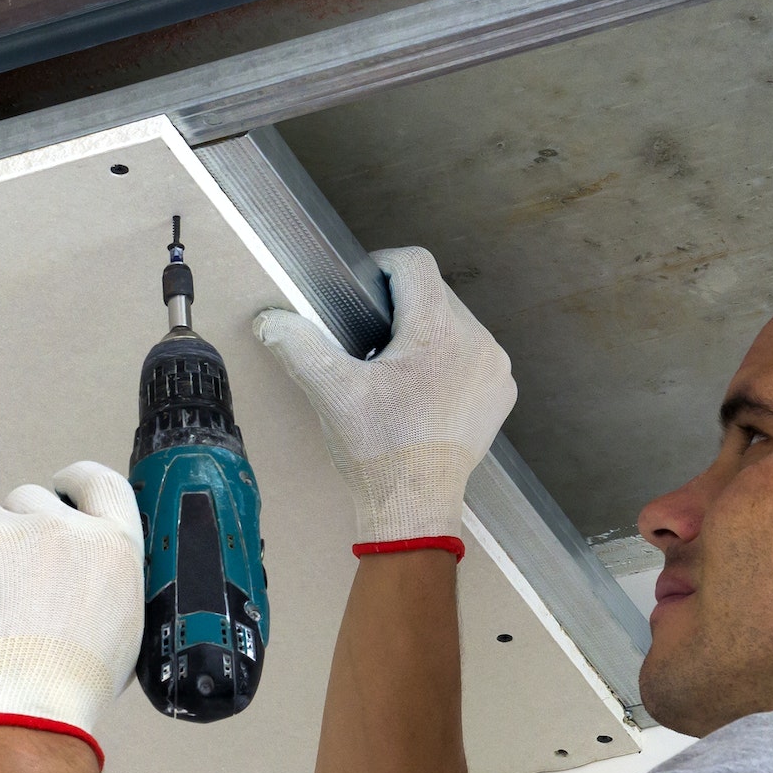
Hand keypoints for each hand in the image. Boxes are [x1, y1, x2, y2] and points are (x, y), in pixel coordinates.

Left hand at [0, 460, 144, 772]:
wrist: (20, 716)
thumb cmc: (67, 691)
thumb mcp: (122, 631)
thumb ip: (105, 583)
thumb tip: (86, 575)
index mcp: (110, 545)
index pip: (97, 482)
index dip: (73, 483)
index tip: (58, 489)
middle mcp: (59, 527)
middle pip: (25, 500)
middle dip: (11, 532)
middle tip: (0, 581)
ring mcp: (1, 533)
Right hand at [254, 246, 514, 545]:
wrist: (414, 508)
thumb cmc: (379, 453)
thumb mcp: (332, 394)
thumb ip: (299, 346)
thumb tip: (271, 320)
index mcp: (438, 333)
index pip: (415, 265)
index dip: (383, 267)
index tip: (363, 294)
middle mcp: (477, 343)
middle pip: (436, 295)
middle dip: (402, 310)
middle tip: (371, 345)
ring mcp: (494, 370)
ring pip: (455, 325)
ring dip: (426, 336)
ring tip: (396, 371)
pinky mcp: (500, 393)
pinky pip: (472, 356)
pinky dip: (448, 363)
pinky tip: (423, 392)